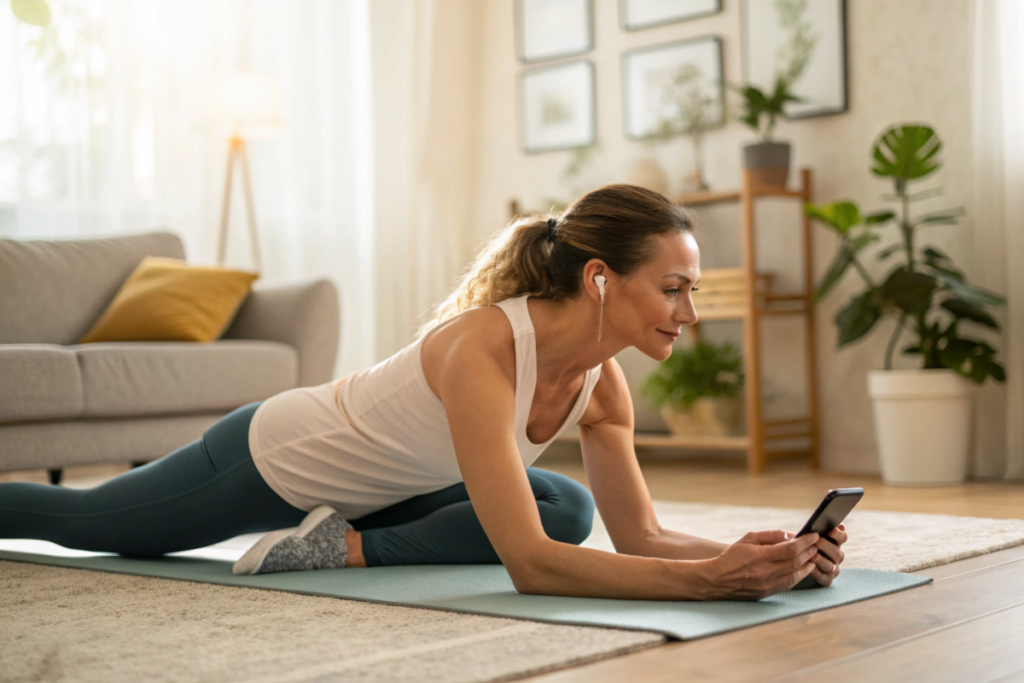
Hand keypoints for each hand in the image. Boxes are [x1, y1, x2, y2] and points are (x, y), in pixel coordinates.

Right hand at [700, 530, 820, 600]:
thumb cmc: (731, 557)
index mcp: (761, 556)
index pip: (790, 548)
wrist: (717, 580)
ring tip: (814, 557)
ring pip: (795, 575)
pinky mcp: (768, 593)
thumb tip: (789, 535)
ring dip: (807, 565)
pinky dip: (798, 576)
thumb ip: (770, 536)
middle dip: (809, 552)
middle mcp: (766, 572)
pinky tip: (803, 570)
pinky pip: (788, 584)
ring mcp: (768, 584)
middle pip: (796, 561)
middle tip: (817, 545)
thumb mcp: (748, 539)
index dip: (805, 542)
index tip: (814, 536)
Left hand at [784, 524, 847, 587]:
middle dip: (826, 546)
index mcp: (835, 543)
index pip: (843, 537)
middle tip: (815, 542)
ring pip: (831, 566)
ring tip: (811, 556)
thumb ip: (820, 529)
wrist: (796, 560)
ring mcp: (833, 569)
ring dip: (821, 560)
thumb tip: (840, 526)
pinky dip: (817, 573)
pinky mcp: (827, 579)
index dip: (838, 534)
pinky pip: (825, 578)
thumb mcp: (809, 535)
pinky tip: (809, 568)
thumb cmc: (804, 544)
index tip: (830, 530)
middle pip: (837, 552)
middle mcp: (837, 556)